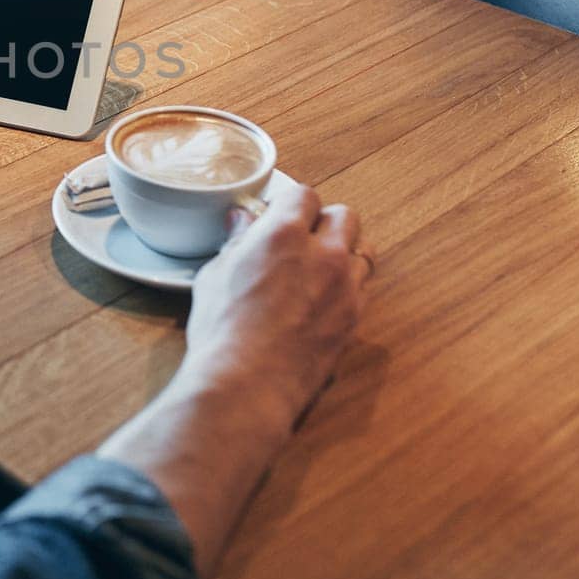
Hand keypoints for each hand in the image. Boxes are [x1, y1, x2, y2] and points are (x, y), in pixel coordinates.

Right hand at [180, 183, 370, 428]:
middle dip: (324, 221)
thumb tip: (241, 222)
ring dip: (343, 252)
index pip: (304, 194)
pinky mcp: (354, 318)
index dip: (289, 203)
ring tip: (318, 268)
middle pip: (344, 215)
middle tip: (302, 238)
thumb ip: (237, 242)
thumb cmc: (224, 331)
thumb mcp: (216, 275)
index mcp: (284, 234)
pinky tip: (323, 298)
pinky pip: (363, 288)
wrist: (248, 384)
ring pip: (362, 251)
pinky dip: (348, 285)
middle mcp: (324, 254)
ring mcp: (345, 287)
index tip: (278, 215)